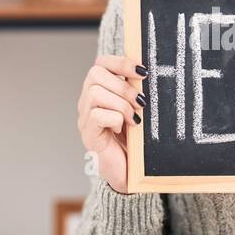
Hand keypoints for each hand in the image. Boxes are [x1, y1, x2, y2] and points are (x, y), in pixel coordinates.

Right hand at [77, 54, 145, 193]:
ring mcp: (85, 118)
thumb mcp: (140, 109)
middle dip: (123, 86)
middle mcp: (88, 101)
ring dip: (121, 104)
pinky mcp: (89, 135)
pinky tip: (123, 128)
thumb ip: (138, 90)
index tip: (143, 72)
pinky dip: (114, 119)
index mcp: (101, 90)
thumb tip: (148, 72)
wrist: (134, 172)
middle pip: (95, 73)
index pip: (102, 63)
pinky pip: (96, 115)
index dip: (121, 62)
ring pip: (95, 93)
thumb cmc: (138, 139)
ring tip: (134, 119)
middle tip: (141, 102)